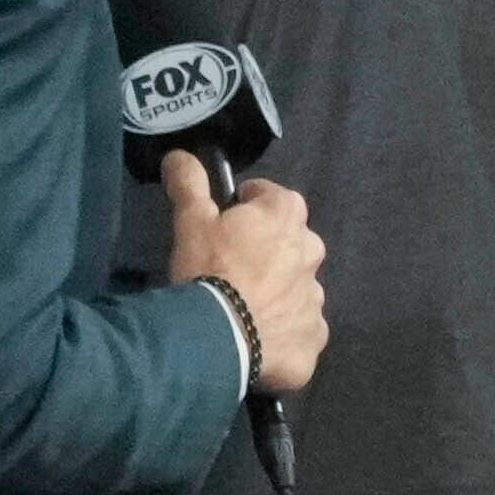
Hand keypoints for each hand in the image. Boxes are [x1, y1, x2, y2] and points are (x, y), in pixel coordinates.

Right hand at [165, 154, 328, 394]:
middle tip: (232, 270)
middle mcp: (311, 250)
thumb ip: (189, 184)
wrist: (218, 340)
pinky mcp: (314, 337)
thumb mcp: (191, 222)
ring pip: (297, 287)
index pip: (269, 197)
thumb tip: (178, 155)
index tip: (225, 224)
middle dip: (267, 251)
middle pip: (289, 242)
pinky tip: (257, 339)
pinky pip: (301, 329)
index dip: (246, 208)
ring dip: (277, 293)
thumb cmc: (208, 271)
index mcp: (287, 214)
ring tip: (242, 309)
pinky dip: (284, 332)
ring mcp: (316, 298)